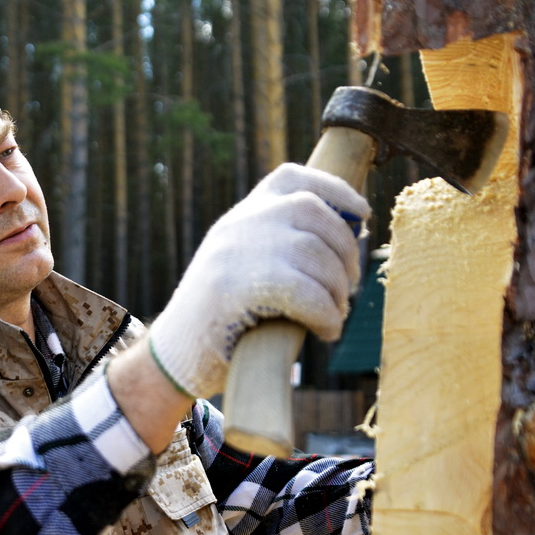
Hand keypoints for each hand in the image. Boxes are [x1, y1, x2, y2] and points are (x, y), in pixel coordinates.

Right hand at [148, 163, 370, 399]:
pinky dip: (326, 314)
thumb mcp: (244, 265)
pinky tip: (326, 330)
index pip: (293, 179)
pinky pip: (304, 292)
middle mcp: (238, 224)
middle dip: (345, 250)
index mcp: (241, 215)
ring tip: (335, 312)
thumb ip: (279, 244)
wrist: (174, 355)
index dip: (336, 190)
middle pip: (313, 212)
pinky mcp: (235, 288)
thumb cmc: (222, 318)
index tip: (360, 215)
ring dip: (337, 288)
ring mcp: (235, 252)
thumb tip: (348, 236)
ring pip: (315, 253)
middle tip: (349, 286)